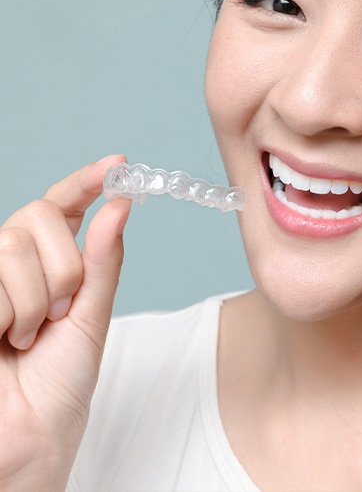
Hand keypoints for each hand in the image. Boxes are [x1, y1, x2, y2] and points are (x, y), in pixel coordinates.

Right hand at [0, 155, 130, 490]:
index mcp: (55, 259)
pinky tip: (2, 338)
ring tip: (29, 333)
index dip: (86, 180)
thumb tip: (120, 205)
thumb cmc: (62, 377)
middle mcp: (19, 258)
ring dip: (35, 299)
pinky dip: (8, 313)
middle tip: (59, 311)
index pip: (64, 203)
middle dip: (63, 267)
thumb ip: (102, 259)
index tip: (116, 164)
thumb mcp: (93, 312)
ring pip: (14, 244)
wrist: (31, 428)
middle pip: (40, 215)